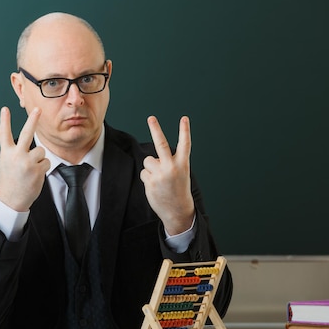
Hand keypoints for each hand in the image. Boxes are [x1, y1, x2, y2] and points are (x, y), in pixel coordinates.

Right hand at [0, 106, 50, 211]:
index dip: (4, 121)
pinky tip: (35, 175)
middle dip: (32, 120)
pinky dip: (42, 167)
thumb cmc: (10, 181)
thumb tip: (29, 144)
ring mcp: (27, 162)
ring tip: (30, 169)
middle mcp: (16, 155)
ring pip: (41, 150)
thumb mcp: (6, 163)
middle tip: (37, 109)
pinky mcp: (37, 169)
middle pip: (26, 133)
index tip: (5, 109)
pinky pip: (46, 161)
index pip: (4, 134)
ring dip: (39, 158)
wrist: (11, 200)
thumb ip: (15, 152)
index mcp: (6, 153)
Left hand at [140, 116, 194, 234]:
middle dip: (156, 129)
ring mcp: (160, 174)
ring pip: (148, 161)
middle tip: (151, 118)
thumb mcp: (180, 174)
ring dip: (151, 167)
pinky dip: (148, 178)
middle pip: (161, 144)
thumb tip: (152, 159)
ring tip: (159, 178)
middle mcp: (171, 167)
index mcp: (182, 164)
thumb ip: (168, 163)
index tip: (184, 118)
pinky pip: (144, 173)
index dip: (184, 130)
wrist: (177, 210)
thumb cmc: (178, 190)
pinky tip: (155, 186)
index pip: (185, 144)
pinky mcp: (150, 181)